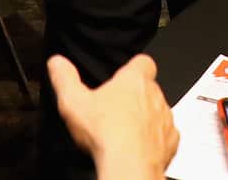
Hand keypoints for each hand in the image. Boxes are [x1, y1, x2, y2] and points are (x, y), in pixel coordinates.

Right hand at [48, 54, 178, 177]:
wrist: (129, 167)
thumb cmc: (106, 134)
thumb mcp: (73, 101)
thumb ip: (64, 78)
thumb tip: (57, 63)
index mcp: (134, 80)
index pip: (143, 62)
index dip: (134, 67)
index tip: (124, 74)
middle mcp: (155, 96)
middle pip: (149, 89)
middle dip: (135, 96)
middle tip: (115, 109)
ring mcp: (165, 120)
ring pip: (158, 112)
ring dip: (146, 118)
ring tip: (123, 131)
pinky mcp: (171, 143)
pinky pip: (164, 136)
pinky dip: (153, 140)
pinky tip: (136, 147)